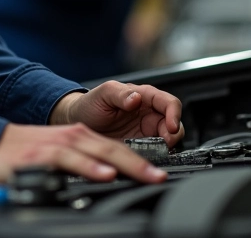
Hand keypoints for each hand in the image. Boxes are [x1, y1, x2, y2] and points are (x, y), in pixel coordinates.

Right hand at [0, 122, 167, 184]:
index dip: (138, 161)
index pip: (115, 149)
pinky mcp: (44, 153)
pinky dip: (90, 166)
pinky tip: (105, 174)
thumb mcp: (57, 157)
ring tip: (144, 174)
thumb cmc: (23, 154)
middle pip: (113, 148)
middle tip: (160, 176)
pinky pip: (72, 159)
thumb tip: (105, 180)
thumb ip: (80, 166)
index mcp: (78, 138)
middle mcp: (73, 137)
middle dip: (140, 163)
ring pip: (98, 150)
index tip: (157, 175)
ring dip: (124, 162)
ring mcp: (59, 144)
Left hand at [50, 81, 183, 147]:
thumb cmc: (90, 104)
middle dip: (173, 133)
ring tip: (156, 150)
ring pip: (169, 138)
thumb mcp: (103, 94)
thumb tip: (136, 98)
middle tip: (165, 143)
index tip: (170, 126)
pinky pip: (156, 151)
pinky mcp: (141, 147)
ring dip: (168, 145)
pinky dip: (158, 155)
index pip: (169, 102)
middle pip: (174, 122)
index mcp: (143, 96)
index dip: (174, 114)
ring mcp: (145, 131)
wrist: (77, 123)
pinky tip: (148, 158)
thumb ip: (120, 93)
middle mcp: (148, 113)